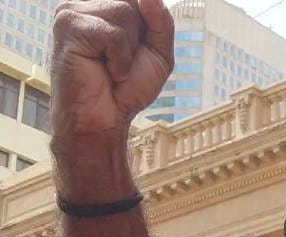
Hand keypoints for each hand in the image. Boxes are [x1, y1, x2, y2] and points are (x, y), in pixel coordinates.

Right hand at [51, 0, 173, 139]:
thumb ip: (160, 21)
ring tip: (113, 67)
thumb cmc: (127, 88)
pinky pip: (114, 34)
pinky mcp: (69, 26)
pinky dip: (120, 59)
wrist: (105, 119)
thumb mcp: (158, 52)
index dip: (149, 19)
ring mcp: (73, 11)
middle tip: (122, 61)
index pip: (140, 0)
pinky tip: (108, 72)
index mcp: (104, 6)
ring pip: (126, 13)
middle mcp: (86, 3)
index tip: (140, 45)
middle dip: (141, 37)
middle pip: (135, 2)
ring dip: (129, 49)